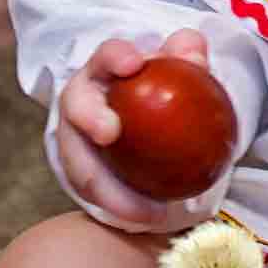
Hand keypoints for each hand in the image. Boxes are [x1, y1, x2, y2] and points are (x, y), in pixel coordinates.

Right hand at [56, 28, 218, 232]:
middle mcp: (80, 103)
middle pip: (77, 108)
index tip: (135, 63)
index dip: (116, 56)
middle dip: (89, 117)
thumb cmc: (157, 87)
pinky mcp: (81, 173)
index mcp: (103, 70)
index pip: (107, 56)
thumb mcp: (175, 68)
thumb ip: (186, 54)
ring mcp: (75, 141)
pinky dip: (122, 207)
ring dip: (108, 188)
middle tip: (110, 132)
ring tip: (145, 208)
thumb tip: (192, 49)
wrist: (138, 119)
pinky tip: (152, 218)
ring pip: (80, 165)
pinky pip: (98, 194)